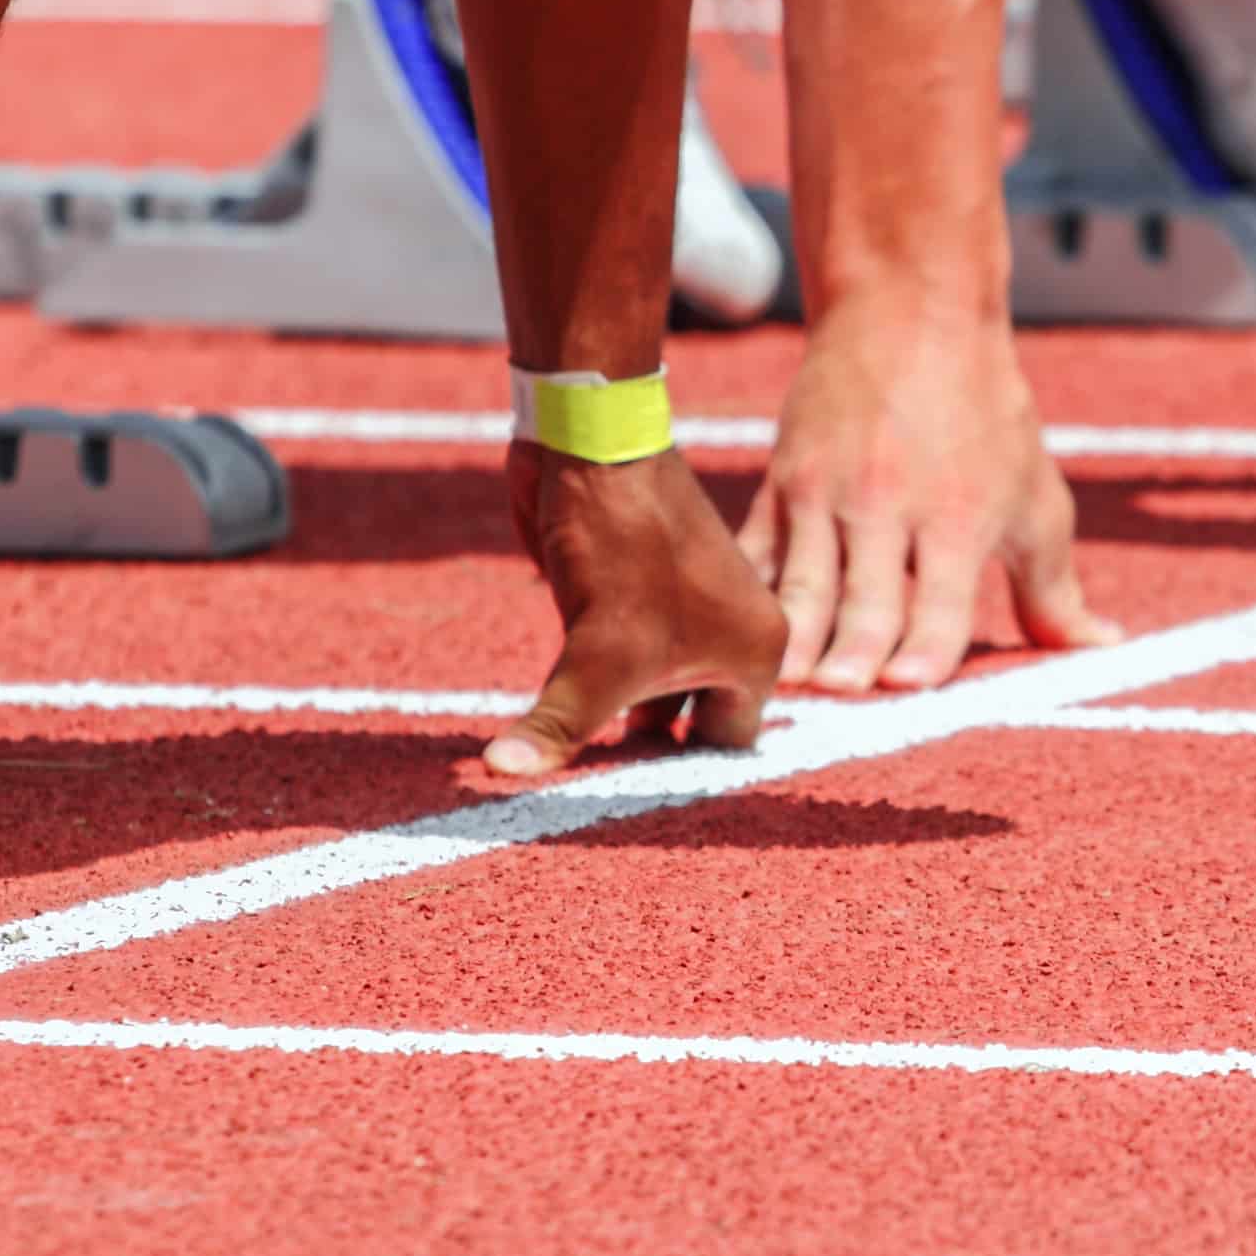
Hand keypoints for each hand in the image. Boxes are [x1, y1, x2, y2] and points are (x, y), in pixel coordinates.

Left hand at [485, 447, 785, 776]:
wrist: (586, 439)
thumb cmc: (620, 539)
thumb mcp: (595, 651)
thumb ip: (561, 724)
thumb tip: (501, 776)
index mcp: (755, 651)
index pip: (724, 748)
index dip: (678, 782)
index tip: (626, 817)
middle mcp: (731, 635)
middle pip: (688, 729)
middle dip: (641, 763)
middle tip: (589, 807)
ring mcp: (681, 616)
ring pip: (647, 699)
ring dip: (608, 731)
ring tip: (565, 780)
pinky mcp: (632, 599)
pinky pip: (615, 670)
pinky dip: (586, 699)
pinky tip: (548, 729)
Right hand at [738, 306, 1117, 692]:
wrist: (911, 312)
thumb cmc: (986, 416)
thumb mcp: (1034, 498)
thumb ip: (1056, 587)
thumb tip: (1101, 648)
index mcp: (958, 516)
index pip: (941, 599)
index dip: (926, 645)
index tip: (908, 685)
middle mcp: (889, 506)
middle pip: (866, 595)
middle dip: (852, 649)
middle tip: (838, 694)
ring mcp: (827, 493)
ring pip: (803, 578)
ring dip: (793, 634)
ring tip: (781, 682)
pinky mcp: (781, 480)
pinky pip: (758, 549)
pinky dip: (750, 592)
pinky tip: (739, 633)